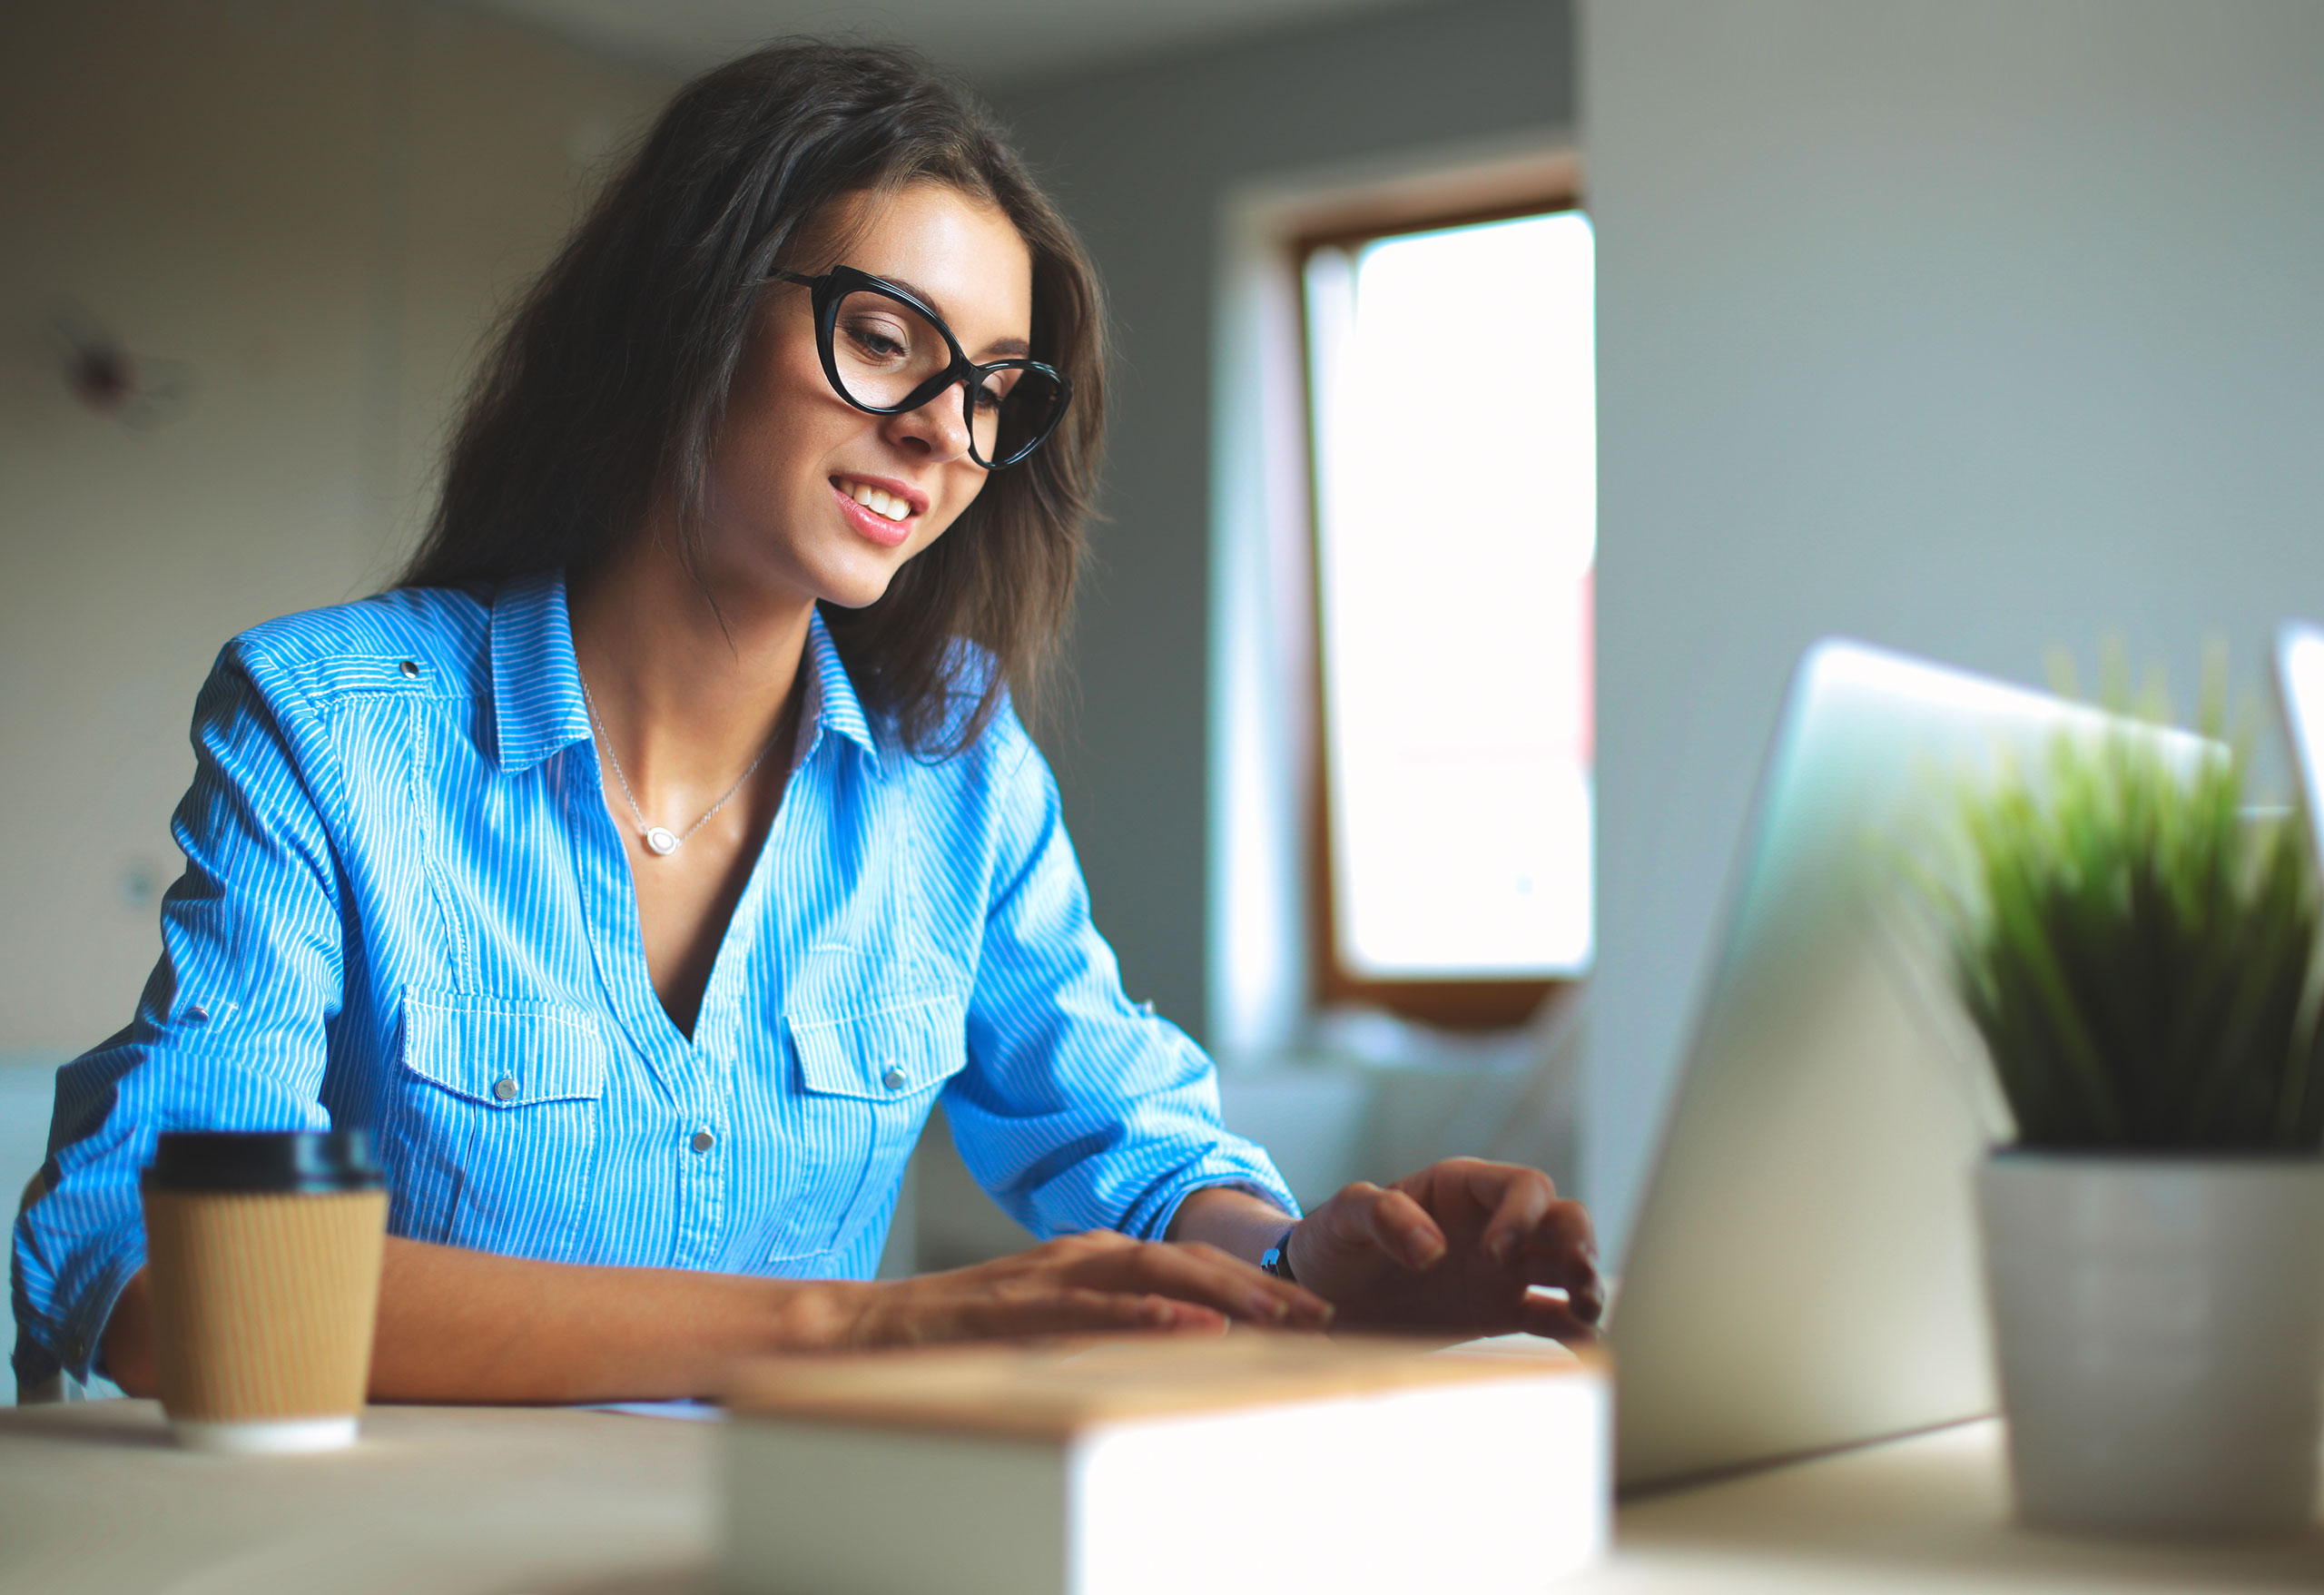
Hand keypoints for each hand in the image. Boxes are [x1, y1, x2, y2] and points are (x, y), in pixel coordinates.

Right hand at [843, 1231, 1333, 1347]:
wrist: (873, 1325)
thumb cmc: (966, 1332)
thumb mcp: (1055, 1325)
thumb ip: (1109, 1322)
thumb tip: (1179, 1341)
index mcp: (1094, 1257)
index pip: (1191, 1263)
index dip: (1254, 1281)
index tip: (1310, 1308)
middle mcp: (1081, 1254)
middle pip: (1188, 1259)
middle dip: (1260, 1284)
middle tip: (1321, 1314)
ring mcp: (1049, 1275)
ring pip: (1153, 1271)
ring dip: (1223, 1291)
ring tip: (1279, 1315)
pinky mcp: (1017, 1304)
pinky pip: (1091, 1307)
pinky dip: (1145, 1314)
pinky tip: (1190, 1325)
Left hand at [1287, 1158, 1600, 1343]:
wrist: (1325, 1295)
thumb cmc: (1334, 1241)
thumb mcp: (1344, 1216)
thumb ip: (1381, 1215)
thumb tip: (1433, 1248)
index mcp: (1462, 1188)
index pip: (1523, 1186)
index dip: (1524, 1215)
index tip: (1497, 1254)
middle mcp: (1493, 1223)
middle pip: (1562, 1219)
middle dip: (1579, 1243)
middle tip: (1578, 1276)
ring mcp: (1501, 1269)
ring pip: (1565, 1267)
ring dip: (1587, 1283)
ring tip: (1589, 1309)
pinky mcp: (1498, 1312)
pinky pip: (1549, 1317)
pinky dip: (1573, 1331)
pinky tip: (1587, 1349)